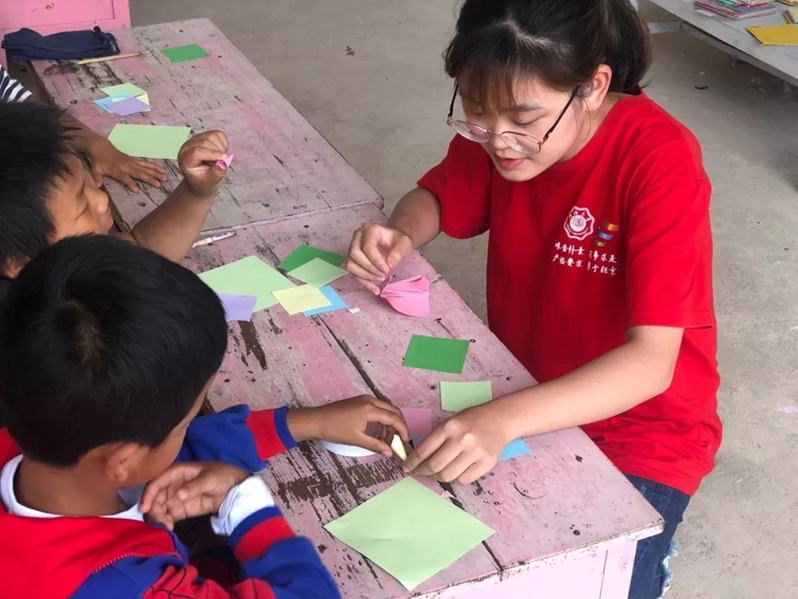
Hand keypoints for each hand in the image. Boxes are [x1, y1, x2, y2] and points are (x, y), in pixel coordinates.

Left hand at [86, 137, 166, 191]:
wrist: (102, 148)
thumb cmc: (99, 161)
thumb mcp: (95, 169)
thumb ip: (97, 178)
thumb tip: (96, 186)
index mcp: (117, 170)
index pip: (124, 178)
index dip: (130, 183)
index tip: (136, 189)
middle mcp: (127, 166)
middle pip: (139, 173)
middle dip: (149, 178)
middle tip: (159, 184)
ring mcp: (132, 163)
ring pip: (146, 168)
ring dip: (155, 173)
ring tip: (164, 178)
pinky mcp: (135, 160)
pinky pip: (146, 164)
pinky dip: (154, 166)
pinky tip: (161, 169)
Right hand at [139, 461, 247, 529]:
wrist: (235, 489)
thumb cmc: (223, 476)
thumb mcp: (211, 479)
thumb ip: (195, 486)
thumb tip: (178, 495)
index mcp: (177, 472)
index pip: (156, 481)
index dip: (148, 493)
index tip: (144, 508)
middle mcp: (172, 484)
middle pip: (154, 497)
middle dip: (153, 509)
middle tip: (161, 521)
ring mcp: (176, 497)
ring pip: (158, 507)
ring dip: (158, 517)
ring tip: (167, 526)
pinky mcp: (181, 509)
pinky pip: (168, 516)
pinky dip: (165, 522)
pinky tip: (170, 527)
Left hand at [177, 130, 229, 197]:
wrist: (202, 179)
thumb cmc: (204, 181)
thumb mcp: (211, 181)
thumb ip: (217, 173)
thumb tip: (224, 162)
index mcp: (185, 159)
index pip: (196, 151)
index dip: (212, 153)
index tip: (224, 158)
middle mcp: (188, 146)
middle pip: (205, 142)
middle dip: (218, 152)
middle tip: (220, 164)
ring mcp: (196, 139)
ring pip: (213, 136)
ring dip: (221, 148)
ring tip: (219, 159)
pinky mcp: (205, 135)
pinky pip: (218, 134)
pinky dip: (224, 143)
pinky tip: (220, 152)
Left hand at [287, 395, 409, 457]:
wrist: (316, 420)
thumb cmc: (334, 429)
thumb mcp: (356, 439)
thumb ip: (376, 445)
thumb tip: (390, 453)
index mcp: (370, 408)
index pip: (394, 417)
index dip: (402, 430)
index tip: (406, 441)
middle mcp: (370, 400)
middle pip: (393, 411)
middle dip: (398, 426)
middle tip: (399, 441)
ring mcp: (365, 399)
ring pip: (386, 410)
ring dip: (389, 424)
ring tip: (385, 440)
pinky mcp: (361, 401)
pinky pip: (378, 409)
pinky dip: (382, 420)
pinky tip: (377, 433)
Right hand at [345, 223, 412, 293]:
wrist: (394, 242)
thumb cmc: (397, 241)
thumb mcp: (404, 243)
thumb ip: (398, 252)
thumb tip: (389, 265)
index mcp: (369, 229)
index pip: (367, 246)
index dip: (376, 261)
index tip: (387, 269)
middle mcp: (357, 237)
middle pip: (354, 254)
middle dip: (369, 268)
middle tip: (383, 275)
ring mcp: (352, 248)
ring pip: (350, 264)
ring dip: (364, 276)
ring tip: (380, 280)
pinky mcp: (353, 260)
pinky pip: (353, 273)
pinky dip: (364, 283)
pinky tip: (375, 289)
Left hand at [403, 405, 508, 483]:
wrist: (499, 419)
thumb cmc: (471, 421)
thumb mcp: (450, 423)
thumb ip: (436, 439)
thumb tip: (418, 459)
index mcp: (449, 427)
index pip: (424, 450)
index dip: (412, 462)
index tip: (407, 467)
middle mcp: (461, 440)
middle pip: (434, 466)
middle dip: (423, 471)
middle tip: (421, 471)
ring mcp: (475, 452)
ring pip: (448, 476)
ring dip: (439, 477)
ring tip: (439, 472)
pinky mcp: (486, 463)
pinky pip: (464, 480)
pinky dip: (456, 479)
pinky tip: (455, 471)